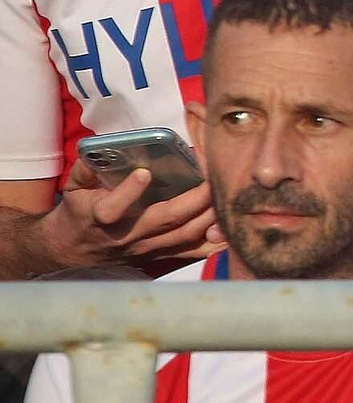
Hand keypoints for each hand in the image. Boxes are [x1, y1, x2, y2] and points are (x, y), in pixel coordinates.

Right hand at [41, 161, 221, 272]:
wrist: (73, 251)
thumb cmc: (78, 212)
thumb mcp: (74, 188)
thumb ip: (87, 168)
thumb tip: (104, 146)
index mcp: (101, 216)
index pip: (112, 207)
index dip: (128, 191)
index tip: (143, 172)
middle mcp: (128, 234)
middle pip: (165, 219)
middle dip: (194, 197)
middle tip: (213, 174)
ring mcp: (147, 248)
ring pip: (184, 234)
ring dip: (209, 215)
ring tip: (227, 193)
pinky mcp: (160, 256)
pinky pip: (192, 251)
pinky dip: (213, 241)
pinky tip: (228, 225)